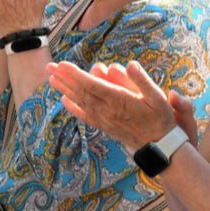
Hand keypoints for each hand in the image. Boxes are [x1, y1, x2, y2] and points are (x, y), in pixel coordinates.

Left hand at [47, 59, 175, 152]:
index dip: (75, 75)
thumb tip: (130, 64)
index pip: (92, 85)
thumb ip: (142, 80)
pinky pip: (85, 117)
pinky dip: (73, 108)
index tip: (62, 65)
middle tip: (49, 66)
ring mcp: (104, 120)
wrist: (159, 146)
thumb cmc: (160, 118)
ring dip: (65, 90)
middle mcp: (107, 111)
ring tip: (51, 79)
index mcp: (118, 101)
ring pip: (80, 102)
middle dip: (64, 78)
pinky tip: (64, 101)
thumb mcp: (158, 97)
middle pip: (81, 92)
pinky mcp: (104, 127)